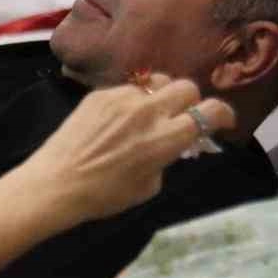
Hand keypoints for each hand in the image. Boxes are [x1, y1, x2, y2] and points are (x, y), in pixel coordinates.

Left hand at [21, 74, 237, 222]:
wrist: (55, 183)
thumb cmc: (103, 195)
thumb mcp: (148, 186)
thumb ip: (166, 158)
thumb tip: (171, 145)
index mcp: (166, 138)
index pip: (210, 111)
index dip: (222, 114)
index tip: (220, 121)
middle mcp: (149, 111)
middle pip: (186, 87)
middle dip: (190, 101)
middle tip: (181, 116)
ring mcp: (122, 98)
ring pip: (156, 82)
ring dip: (160, 96)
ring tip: (150, 113)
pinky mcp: (99, 94)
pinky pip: (127, 89)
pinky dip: (131, 101)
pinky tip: (117, 120)